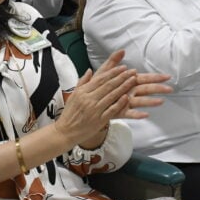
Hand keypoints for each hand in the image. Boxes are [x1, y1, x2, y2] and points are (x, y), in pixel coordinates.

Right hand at [54, 50, 170, 146]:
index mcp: (82, 92)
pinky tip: (127, 97)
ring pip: (112, 96)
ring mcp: (94, 110)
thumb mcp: (73, 95)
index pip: (101, 79)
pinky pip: (112, 110)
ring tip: (133, 80)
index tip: (123, 67)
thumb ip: (82, 82)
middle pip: (108, 85)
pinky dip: (120, 103)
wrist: (65, 132)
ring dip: (124, 87)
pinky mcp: (99, 120)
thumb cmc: (69, 113)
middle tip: (132, 71)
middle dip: (122, 77)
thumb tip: (90, 71)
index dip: (113, 72)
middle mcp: (89, 99)